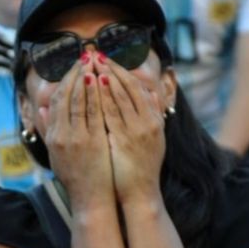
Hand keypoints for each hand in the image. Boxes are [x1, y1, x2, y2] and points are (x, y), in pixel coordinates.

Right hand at [39, 55, 113, 209]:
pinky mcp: (93, 141)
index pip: (57, 100)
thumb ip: (49, 129)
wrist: (90, 199)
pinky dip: (97, 95)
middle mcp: (62, 135)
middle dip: (76, 73)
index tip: (75, 66)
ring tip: (93, 62)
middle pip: (67, 96)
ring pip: (80, 101)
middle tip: (85, 56)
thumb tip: (41, 108)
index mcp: (53, 136)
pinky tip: (101, 81)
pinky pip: (95, 112)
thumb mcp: (56, 153)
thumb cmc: (75, 176)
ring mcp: (77, 138)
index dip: (66, 80)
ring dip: (86, 79)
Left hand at [96, 54, 165, 202]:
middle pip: (129, 87)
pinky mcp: (125, 139)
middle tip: (96, 54)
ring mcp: (137, 129)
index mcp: (154, 120)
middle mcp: (148, 121)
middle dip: (112, 68)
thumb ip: (153, 114)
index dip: (122, 71)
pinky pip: (112, 112)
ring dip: (106, 77)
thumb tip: (154, 93)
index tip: (108, 59)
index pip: (137, 87)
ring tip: (94, 63)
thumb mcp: (153, 138)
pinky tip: (94, 84)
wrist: (141, 193)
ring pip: (120, 96)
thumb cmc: (142, 167)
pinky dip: (103, 96)